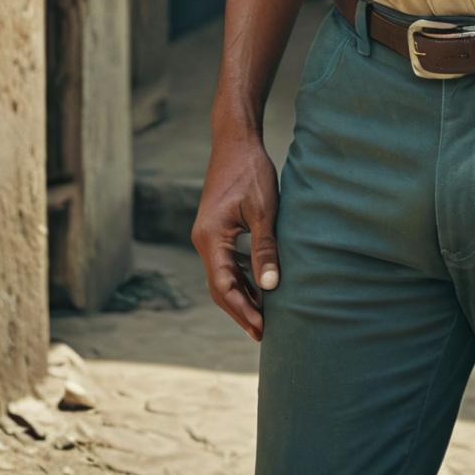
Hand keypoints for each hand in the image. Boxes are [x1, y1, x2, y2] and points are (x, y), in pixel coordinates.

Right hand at [190, 126, 281, 340]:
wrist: (235, 140)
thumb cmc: (251, 170)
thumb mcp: (264, 210)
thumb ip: (265, 248)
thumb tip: (270, 287)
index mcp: (210, 238)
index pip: (223, 286)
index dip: (242, 311)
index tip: (261, 329)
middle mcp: (203, 240)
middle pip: (219, 287)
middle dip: (240, 310)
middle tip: (263, 334)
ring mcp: (208, 235)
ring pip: (222, 275)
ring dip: (241, 296)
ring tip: (263, 316)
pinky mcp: (216, 229)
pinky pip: (226, 261)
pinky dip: (241, 277)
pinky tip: (259, 286)